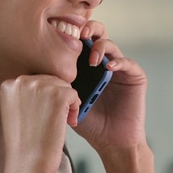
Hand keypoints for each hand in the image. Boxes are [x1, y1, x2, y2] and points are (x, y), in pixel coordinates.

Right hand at [0, 74, 78, 172]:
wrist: (27, 165)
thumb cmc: (23, 144)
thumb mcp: (15, 112)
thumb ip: (25, 95)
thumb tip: (46, 85)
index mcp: (8, 85)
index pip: (35, 81)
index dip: (44, 98)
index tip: (42, 115)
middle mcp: (22, 81)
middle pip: (50, 80)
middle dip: (57, 99)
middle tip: (54, 120)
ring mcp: (40, 87)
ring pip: (64, 86)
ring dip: (67, 104)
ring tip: (61, 122)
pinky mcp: (58, 95)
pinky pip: (74, 94)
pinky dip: (75, 108)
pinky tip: (68, 122)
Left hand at [72, 21, 148, 152]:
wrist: (112, 143)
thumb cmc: (90, 125)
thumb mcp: (69, 102)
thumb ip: (59, 85)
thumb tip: (37, 69)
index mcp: (86, 66)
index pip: (80, 40)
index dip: (73, 32)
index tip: (62, 33)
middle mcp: (103, 63)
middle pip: (97, 34)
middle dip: (89, 29)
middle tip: (80, 35)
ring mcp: (120, 69)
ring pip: (111, 45)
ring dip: (100, 47)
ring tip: (92, 60)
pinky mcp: (135, 77)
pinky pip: (127, 63)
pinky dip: (118, 62)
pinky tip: (109, 67)